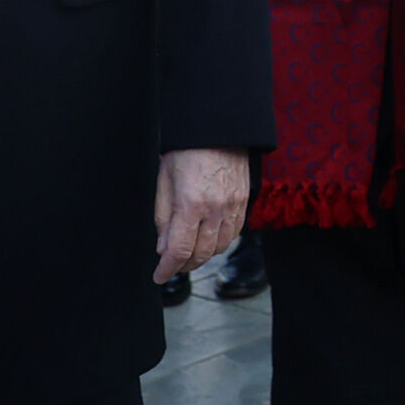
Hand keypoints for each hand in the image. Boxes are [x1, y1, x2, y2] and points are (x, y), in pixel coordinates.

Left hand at [154, 148, 249, 284]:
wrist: (218, 128)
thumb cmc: (186, 151)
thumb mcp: (164, 182)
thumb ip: (163, 218)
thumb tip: (163, 249)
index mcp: (191, 204)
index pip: (179, 250)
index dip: (167, 269)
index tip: (159, 277)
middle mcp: (216, 208)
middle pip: (201, 254)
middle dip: (184, 265)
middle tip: (172, 266)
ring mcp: (234, 205)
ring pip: (220, 247)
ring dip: (203, 256)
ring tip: (190, 254)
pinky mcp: (245, 200)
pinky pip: (235, 233)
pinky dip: (221, 242)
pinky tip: (209, 239)